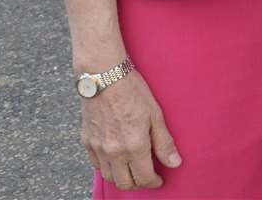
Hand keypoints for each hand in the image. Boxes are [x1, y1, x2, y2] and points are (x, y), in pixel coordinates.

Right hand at [79, 68, 179, 189]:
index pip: (144, 178)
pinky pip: (96, 165)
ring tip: (133, 169)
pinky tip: (117, 159)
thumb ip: (164, 142)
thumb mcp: (155, 115)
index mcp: (134, 146)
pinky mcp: (86, 142)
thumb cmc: (133, 91)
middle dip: (138, 184)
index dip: (154, 182)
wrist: (103, 77)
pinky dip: (107, 167)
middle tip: (147, 176)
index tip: (160, 179)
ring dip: (122, 178)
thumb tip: (174, 163)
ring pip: (109, 177)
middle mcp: (114, 152)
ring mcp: (98, 148)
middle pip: (125, 183)